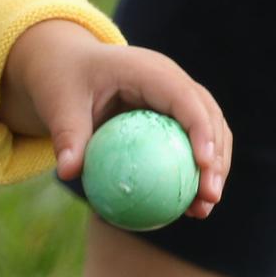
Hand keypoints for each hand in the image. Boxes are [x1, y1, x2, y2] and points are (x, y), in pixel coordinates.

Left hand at [0, 20, 232, 218]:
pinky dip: (194, 172)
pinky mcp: (172, 114)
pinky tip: (187, 209)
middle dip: (217, 157)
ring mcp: (175, 96)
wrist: (66, 66)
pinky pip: (191, 143)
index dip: (201, 130)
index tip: (203, 166)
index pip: (186, 99)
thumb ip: (66, 134)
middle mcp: (171, 80)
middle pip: (209, 116)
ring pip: (210, 131)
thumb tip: (68, 173)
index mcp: (149, 70)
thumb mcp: (58, 102)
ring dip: (214, 170)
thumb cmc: (62, 80)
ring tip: (202, 210)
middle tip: (209, 197)